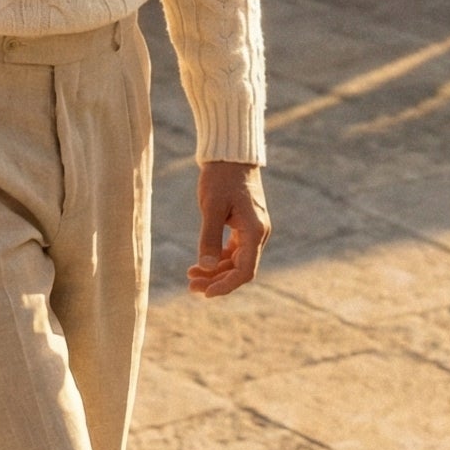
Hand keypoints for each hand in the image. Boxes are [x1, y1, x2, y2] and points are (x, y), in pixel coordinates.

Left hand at [188, 161, 270, 298]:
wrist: (230, 156)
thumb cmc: (221, 178)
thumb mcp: (211, 207)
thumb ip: (209, 237)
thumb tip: (204, 267)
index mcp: (255, 231)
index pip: (244, 271)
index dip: (226, 286)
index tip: (205, 293)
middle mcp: (258, 234)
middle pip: (240, 270)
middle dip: (216, 280)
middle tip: (190, 285)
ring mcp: (252, 231)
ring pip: (236, 262)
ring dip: (215, 271)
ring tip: (190, 275)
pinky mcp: (244, 226)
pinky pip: (233, 251)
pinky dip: (217, 259)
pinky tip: (199, 262)